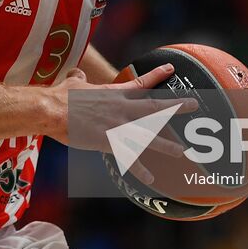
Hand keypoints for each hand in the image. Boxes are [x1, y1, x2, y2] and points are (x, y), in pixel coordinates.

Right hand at [49, 64, 196, 183]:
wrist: (53, 109)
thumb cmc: (61, 96)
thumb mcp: (72, 82)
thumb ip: (78, 78)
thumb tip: (75, 72)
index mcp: (114, 93)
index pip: (140, 83)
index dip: (157, 75)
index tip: (171, 69)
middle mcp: (122, 108)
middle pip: (155, 107)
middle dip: (176, 106)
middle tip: (194, 104)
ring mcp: (117, 126)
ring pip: (148, 136)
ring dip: (166, 144)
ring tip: (182, 151)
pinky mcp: (108, 142)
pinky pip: (128, 158)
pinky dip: (139, 169)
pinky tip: (151, 179)